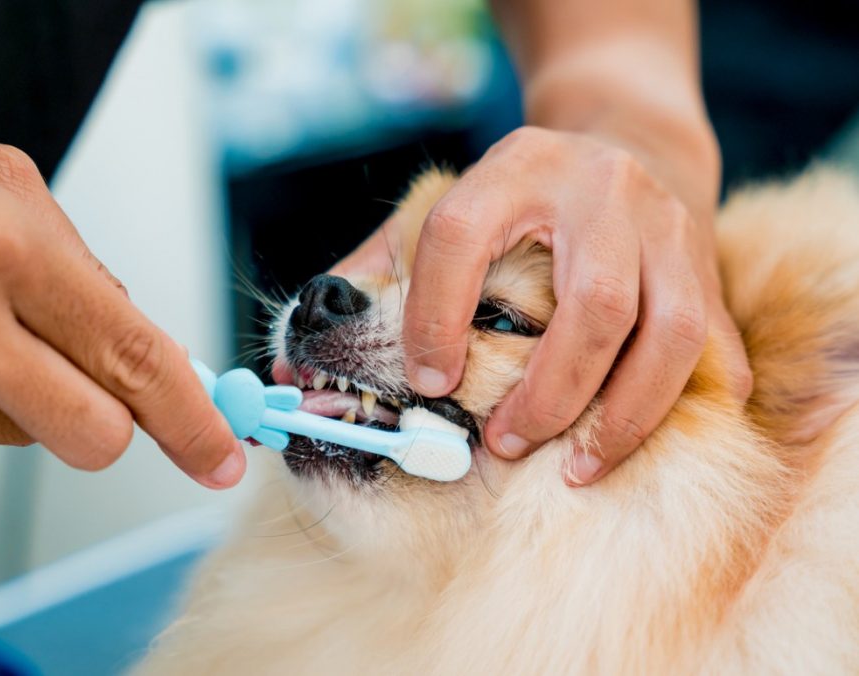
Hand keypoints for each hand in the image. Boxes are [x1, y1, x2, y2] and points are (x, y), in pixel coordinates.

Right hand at [0, 123, 243, 486]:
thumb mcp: (8, 189)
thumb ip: (90, 270)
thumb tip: (154, 356)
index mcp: (5, 252)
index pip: (133, 361)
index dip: (192, 420)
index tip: (221, 457)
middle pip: (93, 435)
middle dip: (111, 419)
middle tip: (90, 378)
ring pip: (28, 436)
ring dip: (23, 393)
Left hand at [343, 126, 750, 484]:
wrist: (628, 144)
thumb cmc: (521, 199)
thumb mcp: (448, 208)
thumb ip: (375, 274)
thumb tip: (294, 359)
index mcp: (515, 169)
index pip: (460, 236)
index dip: (434, 315)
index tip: (426, 383)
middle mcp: (600, 192)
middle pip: (591, 300)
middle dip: (548, 389)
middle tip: (504, 445)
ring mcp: (665, 229)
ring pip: (665, 331)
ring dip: (619, 413)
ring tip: (571, 466)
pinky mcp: (706, 268)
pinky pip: (710, 349)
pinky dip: (673, 405)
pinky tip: (623, 444)